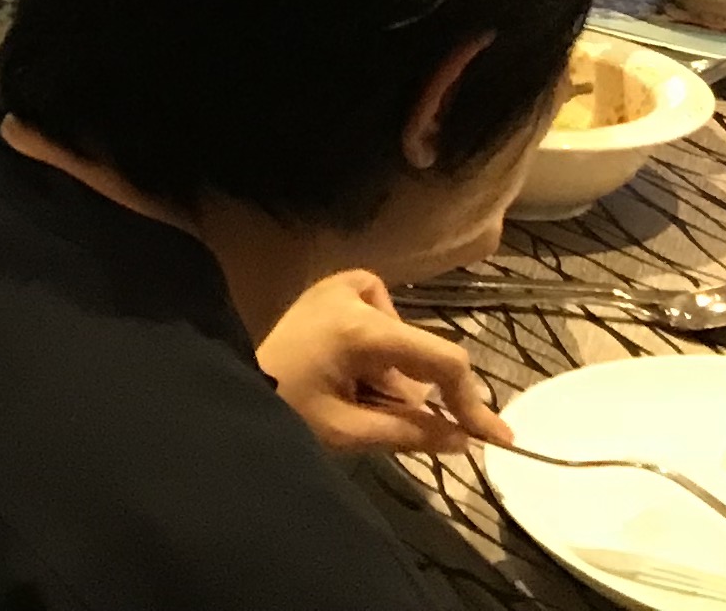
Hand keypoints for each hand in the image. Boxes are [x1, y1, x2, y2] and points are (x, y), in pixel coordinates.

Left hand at [254, 270, 508, 457]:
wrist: (230, 384)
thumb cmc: (284, 409)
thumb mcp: (349, 432)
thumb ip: (411, 433)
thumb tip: (463, 440)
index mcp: (359, 327)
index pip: (440, 360)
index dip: (471, 401)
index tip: (495, 437)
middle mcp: (355, 293)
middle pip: (420, 351)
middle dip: (417, 394)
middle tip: (393, 423)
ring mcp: (341, 285)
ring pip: (401, 341)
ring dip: (393, 378)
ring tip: (354, 401)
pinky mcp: (332, 288)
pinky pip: (381, 320)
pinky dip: (378, 354)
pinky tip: (349, 374)